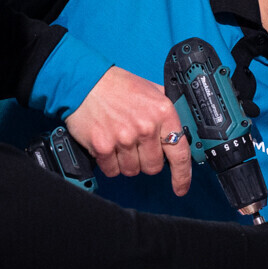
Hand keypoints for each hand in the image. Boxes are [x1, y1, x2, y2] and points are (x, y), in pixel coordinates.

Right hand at [65, 67, 192, 193]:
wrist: (85, 81)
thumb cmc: (117, 86)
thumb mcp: (152, 91)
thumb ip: (166, 114)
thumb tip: (180, 134)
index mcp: (162, 112)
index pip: (179, 153)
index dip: (182, 175)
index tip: (181, 187)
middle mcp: (146, 127)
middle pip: (154, 167)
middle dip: (146, 161)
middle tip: (136, 145)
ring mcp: (124, 138)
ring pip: (132, 170)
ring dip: (126, 162)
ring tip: (119, 141)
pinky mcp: (104, 147)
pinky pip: (112, 170)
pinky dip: (109, 163)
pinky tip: (107, 145)